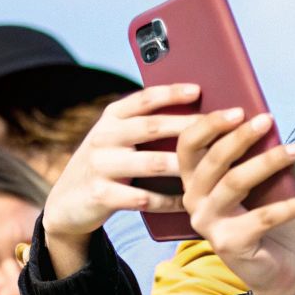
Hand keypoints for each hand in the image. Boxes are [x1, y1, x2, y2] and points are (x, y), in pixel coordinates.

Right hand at [40, 84, 197, 276]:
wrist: (66, 204)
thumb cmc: (107, 165)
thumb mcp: (118, 140)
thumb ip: (146, 127)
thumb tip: (200, 114)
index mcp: (112, 117)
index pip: (144, 99)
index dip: (171, 92)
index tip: (200, 90)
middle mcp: (103, 136)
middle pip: (153, 127)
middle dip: (192, 125)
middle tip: (228, 123)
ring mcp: (100, 166)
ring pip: (150, 163)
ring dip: (186, 165)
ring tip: (215, 166)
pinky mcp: (100, 195)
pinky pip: (143, 198)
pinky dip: (169, 201)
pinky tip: (190, 201)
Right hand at [175, 108, 294, 294]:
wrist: (282, 270)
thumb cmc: (269, 220)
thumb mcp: (259, 183)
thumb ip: (252, 157)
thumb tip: (265, 120)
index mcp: (195, 182)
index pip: (188, 146)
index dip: (209, 124)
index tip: (239, 108)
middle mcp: (194, 202)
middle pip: (212, 161)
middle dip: (241, 136)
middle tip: (268, 119)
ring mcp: (209, 224)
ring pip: (236, 183)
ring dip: (270, 161)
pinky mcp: (230, 244)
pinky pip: (263, 217)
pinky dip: (292, 205)